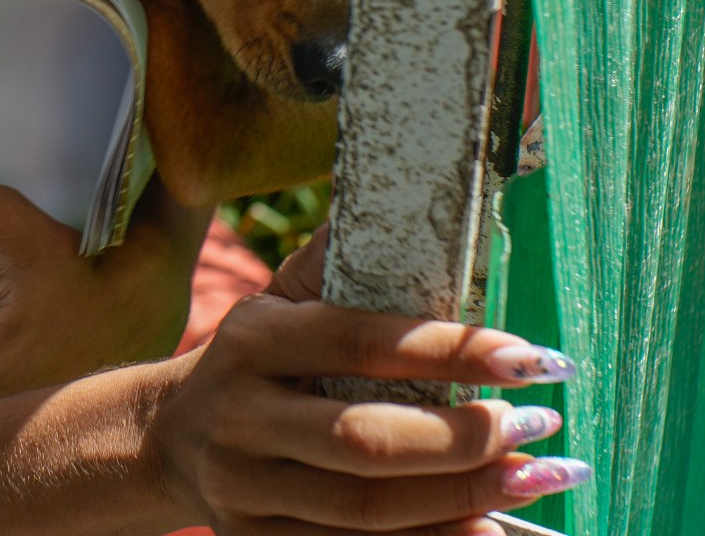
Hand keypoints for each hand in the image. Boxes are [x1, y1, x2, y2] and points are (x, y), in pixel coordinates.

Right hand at [152, 298, 586, 533]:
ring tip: (534, 478)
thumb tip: (415, 202)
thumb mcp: (278, 301)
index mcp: (253, 340)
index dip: (451, 352)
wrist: (165, 440)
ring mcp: (244, 489)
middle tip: (539, 425)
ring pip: (366, 508)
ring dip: (463, 498)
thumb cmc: (254, 361)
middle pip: (366, 441)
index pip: (361, 343)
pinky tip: (485, 528)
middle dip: (465, 440)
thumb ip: (337, 264)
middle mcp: (241, 417)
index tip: (532, 358)